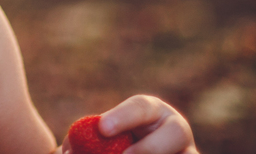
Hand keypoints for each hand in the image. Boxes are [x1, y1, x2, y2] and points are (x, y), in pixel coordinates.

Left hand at [60, 95, 196, 153]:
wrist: (126, 149)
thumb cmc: (109, 146)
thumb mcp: (98, 140)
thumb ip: (84, 140)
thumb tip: (68, 152)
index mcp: (151, 112)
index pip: (141, 107)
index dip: (123, 117)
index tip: (102, 129)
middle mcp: (176, 131)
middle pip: (177, 132)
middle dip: (149, 148)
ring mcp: (188, 152)